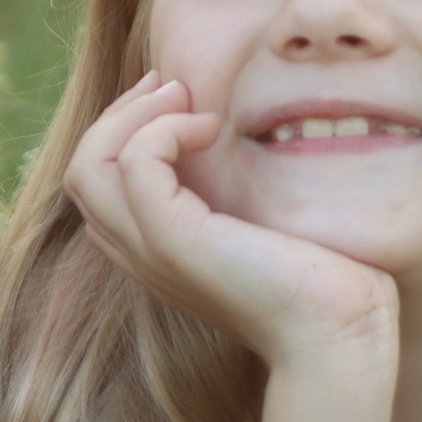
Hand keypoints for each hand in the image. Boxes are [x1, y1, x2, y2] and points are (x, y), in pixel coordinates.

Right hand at [65, 76, 397, 379]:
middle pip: (82, 171)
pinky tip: (211, 128)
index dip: (126, 132)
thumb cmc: (322, 284)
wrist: (338, 336)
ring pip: (88, 166)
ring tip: (184, 98)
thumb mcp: (265, 227)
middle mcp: (142, 255)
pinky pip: (135, 163)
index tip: (178, 101)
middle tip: (174, 85)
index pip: (99, 186)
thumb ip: (236, 198)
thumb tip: (235, 139)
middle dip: (121, 114)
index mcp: (156, 254)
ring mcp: (152, 250)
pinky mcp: (175, 240)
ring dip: (132, 115)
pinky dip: (163, 129)